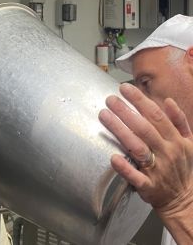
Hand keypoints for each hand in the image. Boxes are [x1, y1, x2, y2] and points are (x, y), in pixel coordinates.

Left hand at [98, 83, 192, 218]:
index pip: (156, 115)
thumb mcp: (190, 142)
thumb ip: (179, 120)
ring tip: (104, 116)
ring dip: (120, 130)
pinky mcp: (149, 186)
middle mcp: (167, 152)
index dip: (139, 100)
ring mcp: (158, 170)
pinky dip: (125, 167)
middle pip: (143, 128)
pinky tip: (113, 157)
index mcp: (175, 140)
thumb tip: (168, 101)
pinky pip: (136, 177)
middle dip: (125, 111)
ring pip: (137, 147)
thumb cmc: (184, 167)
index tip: (124, 88)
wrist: (186, 200)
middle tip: (109, 99)